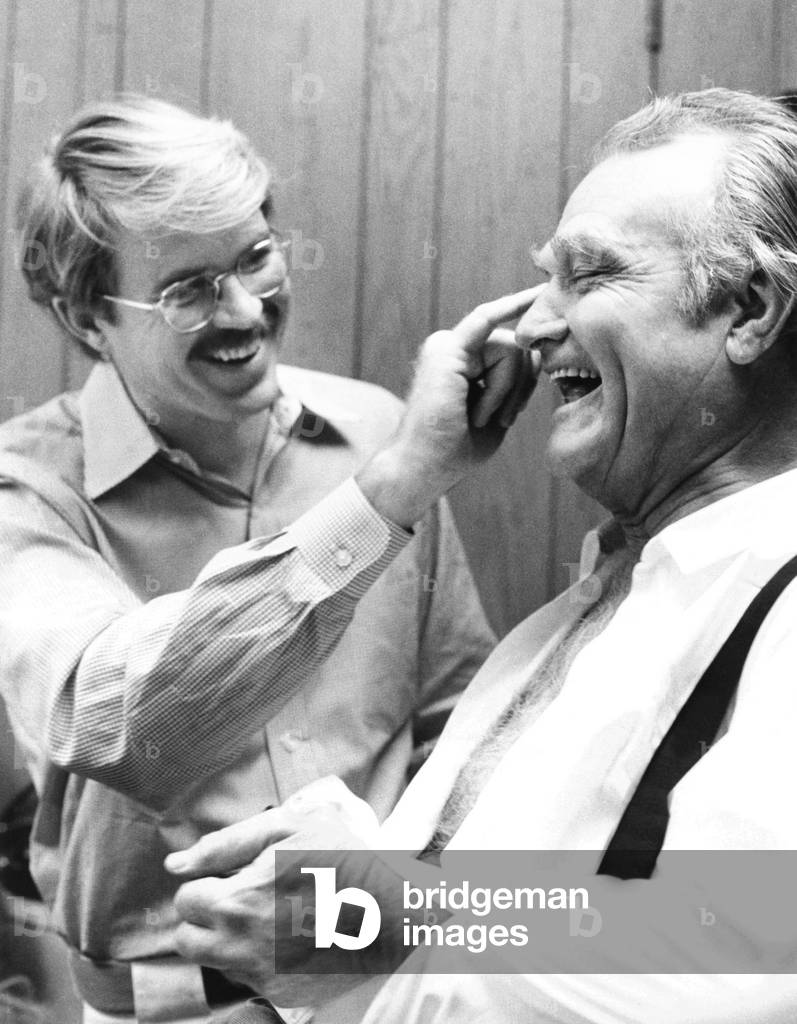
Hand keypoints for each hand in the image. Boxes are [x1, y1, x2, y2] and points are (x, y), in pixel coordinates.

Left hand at [167, 778, 387, 1006]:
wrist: (393, 908)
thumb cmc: (342, 857)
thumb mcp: (287, 828)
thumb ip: (226, 843)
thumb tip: (175, 864)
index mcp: (236, 901)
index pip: (184, 899)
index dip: (206, 882)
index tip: (232, 875)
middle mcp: (240, 946)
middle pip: (186, 940)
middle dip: (204, 917)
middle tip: (239, 898)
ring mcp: (261, 976)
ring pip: (214, 963)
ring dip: (227, 941)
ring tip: (266, 917)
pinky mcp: (280, 995)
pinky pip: (248, 981)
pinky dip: (257, 961)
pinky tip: (287, 938)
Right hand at [357, 287, 540, 526]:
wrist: (423, 467)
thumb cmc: (456, 449)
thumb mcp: (497, 413)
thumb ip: (516, 384)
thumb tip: (538, 353)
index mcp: (462, 363)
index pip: (509, 348)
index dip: (533, 341)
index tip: (559, 313)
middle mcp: (452, 348)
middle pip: (516, 346)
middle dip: (522, 385)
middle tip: (503, 420)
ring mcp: (447, 345)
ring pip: (511, 347)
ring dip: (508, 390)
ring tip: (480, 417)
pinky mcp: (447, 349)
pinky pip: (490, 327)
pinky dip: (510, 318)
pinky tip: (533, 295)